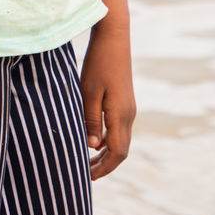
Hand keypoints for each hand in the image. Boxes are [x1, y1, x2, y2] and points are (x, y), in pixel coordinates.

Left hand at [80, 20, 135, 179]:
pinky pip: (119, 128)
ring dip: (106, 152)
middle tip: (86, 173)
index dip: (103, 168)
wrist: (114, 37)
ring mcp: (129, 107)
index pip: (116, 153)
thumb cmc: (98, 62)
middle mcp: (128, 114)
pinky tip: (93, 138)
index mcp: (120, 115)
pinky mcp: (125, 100)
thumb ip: (90, 119)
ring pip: (121, 140)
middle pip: (121, 150)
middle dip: (105, 165)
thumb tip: (91, 147)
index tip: (87, 177)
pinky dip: (108, 138)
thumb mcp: (88, 91)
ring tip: (88, 160)